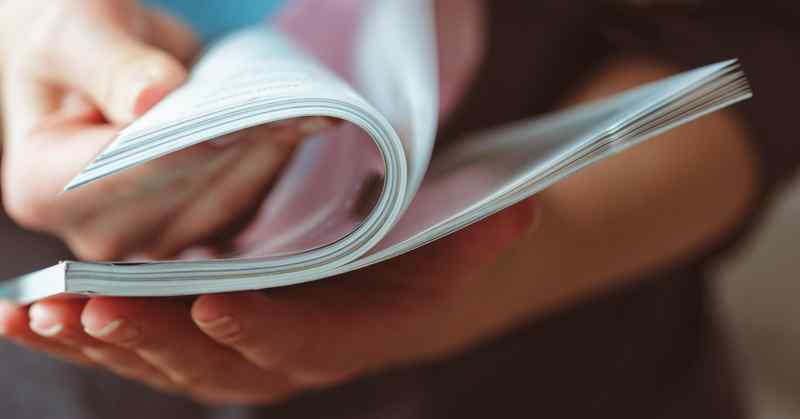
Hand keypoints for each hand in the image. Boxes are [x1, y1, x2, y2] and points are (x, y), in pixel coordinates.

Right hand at [0, 0, 327, 259]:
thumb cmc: (82, 51)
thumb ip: (107, 64)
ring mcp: (156, 240)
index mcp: (42, 191)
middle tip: (284, 101)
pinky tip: (294, 124)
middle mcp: (99, 232)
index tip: (231, 117)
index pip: (122, 174)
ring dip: (267, 152)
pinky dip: (274, 161)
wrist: (107, 74)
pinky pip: (251, 203)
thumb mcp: (76, 35)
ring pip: (228, 202)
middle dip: (236, 144)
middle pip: (183, 194)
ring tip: (298, 107)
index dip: (181, 146)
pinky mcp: (203, 231)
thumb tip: (150, 98)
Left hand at [0, 199, 537, 404]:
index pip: (298, 346)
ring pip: (156, 359)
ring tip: (38, 311)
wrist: (374, 293)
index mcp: (334, 340)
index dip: (262, 332)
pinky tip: (27, 315)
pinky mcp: (187, 338)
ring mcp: (224, 354)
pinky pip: (129, 343)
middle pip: (209, 362)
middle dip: (153, 339)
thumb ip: (477, 236)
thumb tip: (520, 212)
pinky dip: (78, 333)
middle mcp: (273, 361)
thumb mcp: (446, 248)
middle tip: (95, 304)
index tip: (218, 306)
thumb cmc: (403, 267)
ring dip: (97, 340)